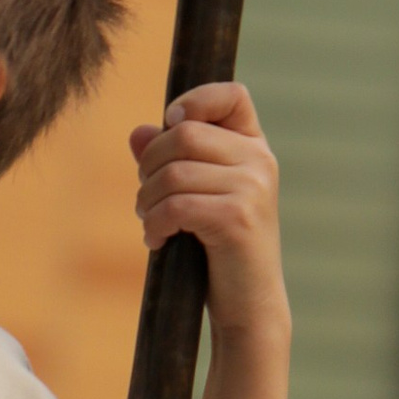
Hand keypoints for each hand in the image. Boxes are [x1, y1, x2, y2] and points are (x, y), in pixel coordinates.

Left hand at [129, 82, 288, 344]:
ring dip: (147, 199)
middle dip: (150, 165)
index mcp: (254, 148)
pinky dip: (154, 223)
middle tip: (147, 197)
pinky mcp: (237, 218)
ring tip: (151, 221)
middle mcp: (259, 161)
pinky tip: (156, 240)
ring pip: (174, 171)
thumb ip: (171, 159)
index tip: (174, 127)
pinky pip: (176, 205)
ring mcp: (252, 188)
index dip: (194, 101)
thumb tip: (139, 133)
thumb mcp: (196, 195)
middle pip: (184, 133)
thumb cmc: (219, 248)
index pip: (232, 95)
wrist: (249, 304)